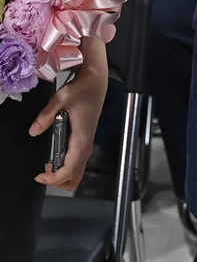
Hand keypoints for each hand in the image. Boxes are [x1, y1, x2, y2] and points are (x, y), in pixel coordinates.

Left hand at [30, 36, 107, 190]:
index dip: (54, 179)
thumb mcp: (61, 98)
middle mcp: (86, 145)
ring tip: (47, 165)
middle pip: (75, 179)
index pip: (70, 170)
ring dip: (61, 175)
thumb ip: (46, 115)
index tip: (39, 175)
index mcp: (82, 138)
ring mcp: (87, 144)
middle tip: (43, 173)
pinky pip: (76, 163)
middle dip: (57, 182)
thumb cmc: (81, 89)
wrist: (96, 82)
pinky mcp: (85, 141)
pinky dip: (64, 167)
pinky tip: (54, 156)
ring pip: (76, 173)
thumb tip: (34, 131)